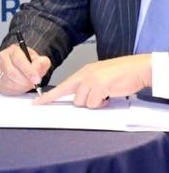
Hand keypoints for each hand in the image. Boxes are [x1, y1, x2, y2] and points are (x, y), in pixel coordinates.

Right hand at [0, 44, 50, 94]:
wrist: (18, 65)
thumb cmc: (27, 62)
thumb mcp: (38, 59)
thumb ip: (42, 62)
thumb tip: (40, 67)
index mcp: (13, 50)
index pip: (18, 60)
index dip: (28, 71)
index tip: (37, 79)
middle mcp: (3, 58)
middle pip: (12, 72)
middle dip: (25, 81)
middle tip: (33, 84)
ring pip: (8, 82)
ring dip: (21, 86)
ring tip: (28, 84)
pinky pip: (5, 88)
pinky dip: (16, 90)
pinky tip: (21, 87)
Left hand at [34, 54, 151, 107]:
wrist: (137, 68)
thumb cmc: (121, 74)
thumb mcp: (99, 78)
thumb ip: (87, 87)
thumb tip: (81, 101)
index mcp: (83, 72)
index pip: (62, 87)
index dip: (49, 97)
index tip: (36, 103)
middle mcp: (84, 75)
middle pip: (75, 98)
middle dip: (86, 101)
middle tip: (100, 95)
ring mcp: (91, 79)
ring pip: (84, 102)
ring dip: (96, 102)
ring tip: (107, 93)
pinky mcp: (100, 85)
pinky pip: (95, 103)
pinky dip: (103, 103)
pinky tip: (110, 94)